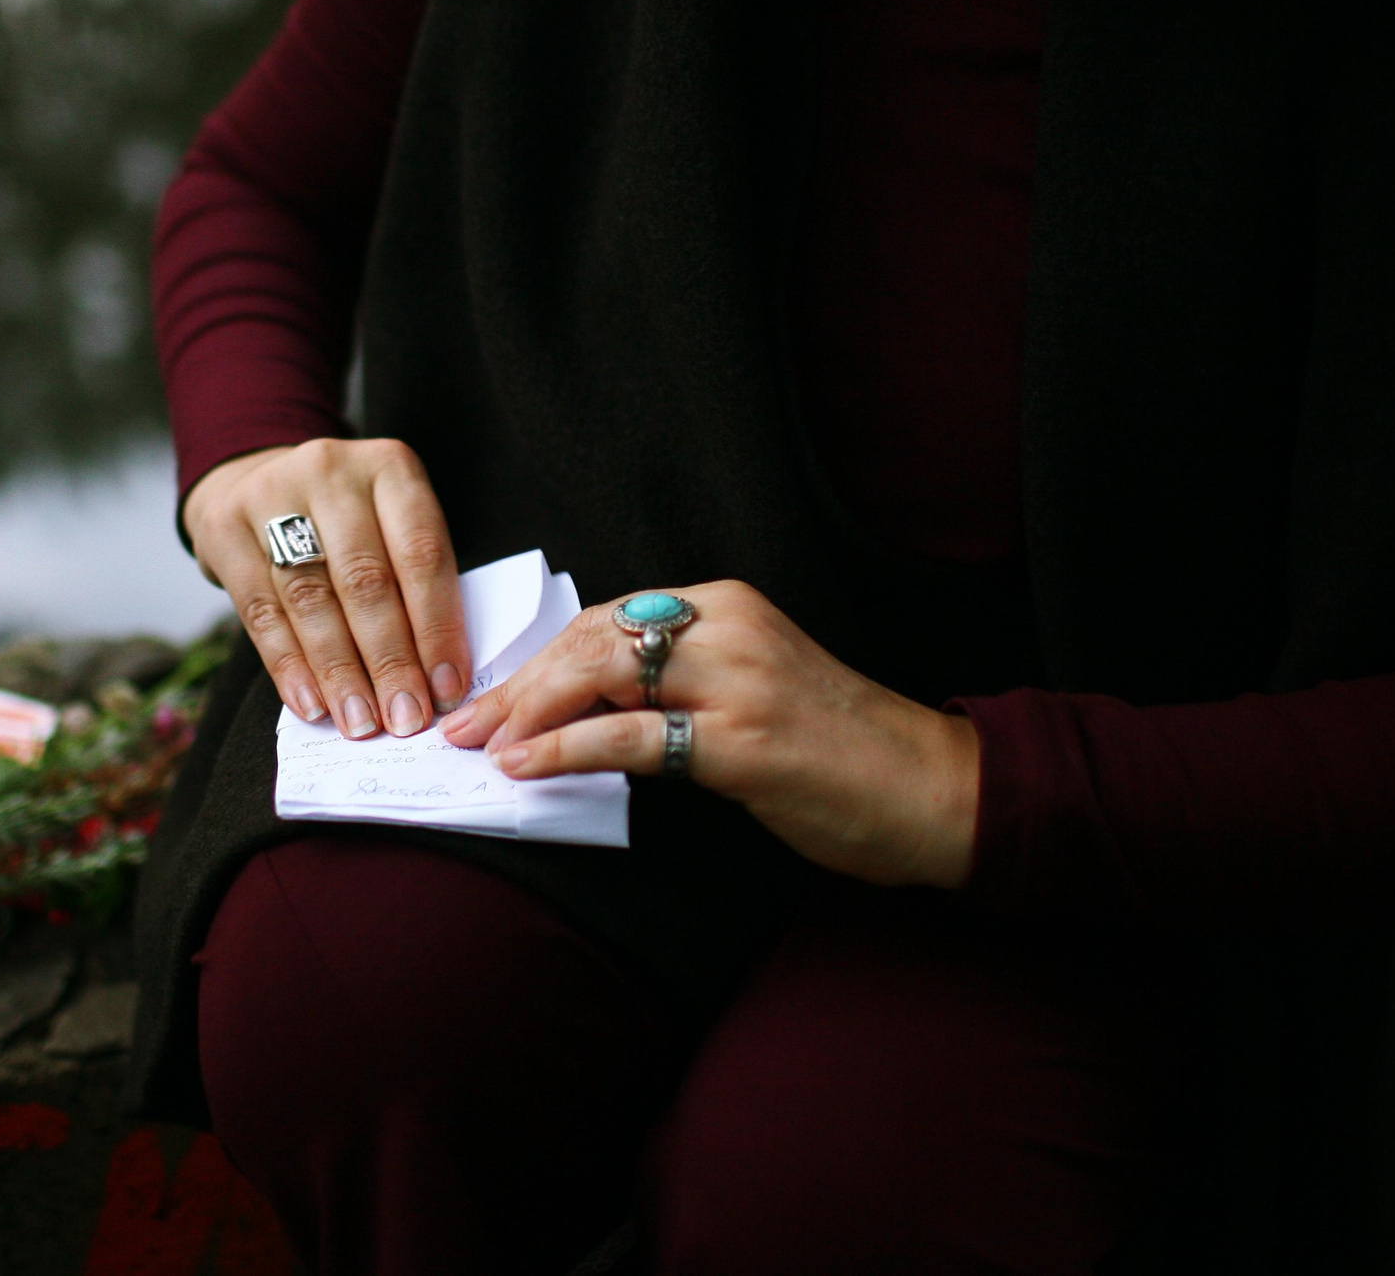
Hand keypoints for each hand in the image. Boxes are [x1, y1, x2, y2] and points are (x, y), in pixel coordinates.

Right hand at [183, 439, 470, 740]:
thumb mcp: (391, 526)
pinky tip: (311, 704)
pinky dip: (290, 666)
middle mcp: (330, 471)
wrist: (257, 482)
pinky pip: (261, 610)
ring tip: (361, 722)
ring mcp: (271, 493)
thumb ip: (414, 585)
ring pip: (312, 598)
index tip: (447, 689)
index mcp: (390, 467)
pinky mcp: (224, 526)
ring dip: (340, 672)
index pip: (421, 553)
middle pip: (365, 579)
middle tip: (405, 718)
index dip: (436, 627)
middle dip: (389, 660)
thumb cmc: (348, 523)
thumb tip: (437, 680)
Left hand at [439, 580, 979, 888]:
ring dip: (526, 712)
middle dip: (518, 684)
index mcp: (728, 605)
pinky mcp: (742, 740)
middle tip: (463, 724)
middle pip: (592, 638)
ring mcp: (737, 680)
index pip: (607, 617)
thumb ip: (678, 683)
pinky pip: (630, 736)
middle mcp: (729, 626)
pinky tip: (525, 766)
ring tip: (480, 745)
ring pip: (601, 672)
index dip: (540, 658)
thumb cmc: (838, 748)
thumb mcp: (750, 690)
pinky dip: (565, 749)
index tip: (492, 695)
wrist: (931, 788)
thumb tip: (582, 708)